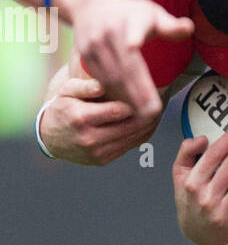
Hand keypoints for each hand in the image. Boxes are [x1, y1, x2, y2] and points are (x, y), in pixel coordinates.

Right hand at [39, 76, 160, 165]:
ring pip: (133, 138)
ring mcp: (97, 152)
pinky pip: (130, 147)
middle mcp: (90, 138)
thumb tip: (103, 84)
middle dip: (147, 114)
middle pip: (130, 126)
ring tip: (157, 110)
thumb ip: (85, 86)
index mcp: (81, 118)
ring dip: (148, 125)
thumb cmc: (62, 109)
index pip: (119, 110)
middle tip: (159, 101)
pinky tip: (148, 123)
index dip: (136, 101)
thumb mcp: (67, 91)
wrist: (51, 139)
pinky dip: (142, 135)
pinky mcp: (103, 160)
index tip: (146, 91)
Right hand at [57, 0, 193, 119]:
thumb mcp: (152, 13)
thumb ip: (170, 25)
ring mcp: (92, 45)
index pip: (132, 52)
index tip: (153, 99)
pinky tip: (124, 105)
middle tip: (151, 114)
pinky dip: (111, 93)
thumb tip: (189, 27)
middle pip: (121, 71)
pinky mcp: (84, 55)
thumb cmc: (130, 12)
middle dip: (136, 95)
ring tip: (139, 115)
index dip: (141, 79)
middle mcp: (106, 34)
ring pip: (109, 78)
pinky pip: (99, 78)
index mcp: (126, 22)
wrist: (91, 4)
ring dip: (123, 98)